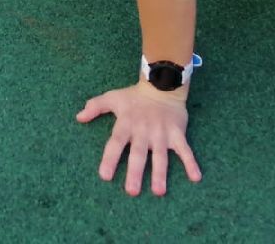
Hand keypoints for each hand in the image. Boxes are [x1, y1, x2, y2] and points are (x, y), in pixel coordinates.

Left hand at [76, 82, 200, 196]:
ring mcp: (162, 133)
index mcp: (126, 124)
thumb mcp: (114, 98)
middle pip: (138, 154)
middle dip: (135, 172)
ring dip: (160, 173)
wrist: (162, 84)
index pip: (116, 143)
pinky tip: (196, 177)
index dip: (110, 158)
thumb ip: (96, 106)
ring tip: (159, 191)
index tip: (105, 176)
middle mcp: (143, 131)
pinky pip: (185, 150)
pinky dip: (191, 163)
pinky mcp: (177, 134)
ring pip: (160, 156)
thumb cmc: (135, 96)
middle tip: (132, 191)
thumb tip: (78, 117)